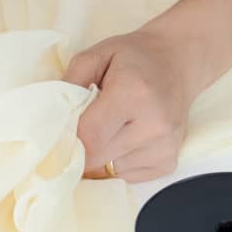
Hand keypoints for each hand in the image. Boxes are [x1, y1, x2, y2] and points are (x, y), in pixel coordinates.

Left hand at [64, 27, 196, 183]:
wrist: (178, 62)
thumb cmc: (133, 57)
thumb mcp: (95, 55)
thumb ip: (70, 83)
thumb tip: (53, 118)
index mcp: (134, 94)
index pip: (89, 135)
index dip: (67, 137)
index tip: (59, 129)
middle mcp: (154, 125)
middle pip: (97, 158)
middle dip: (79, 148)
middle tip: (77, 129)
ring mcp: (165, 147)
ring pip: (109, 171)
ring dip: (98, 156)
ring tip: (105, 129)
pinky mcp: (169, 163)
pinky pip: (127, 176)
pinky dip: (115, 162)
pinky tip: (121, 139)